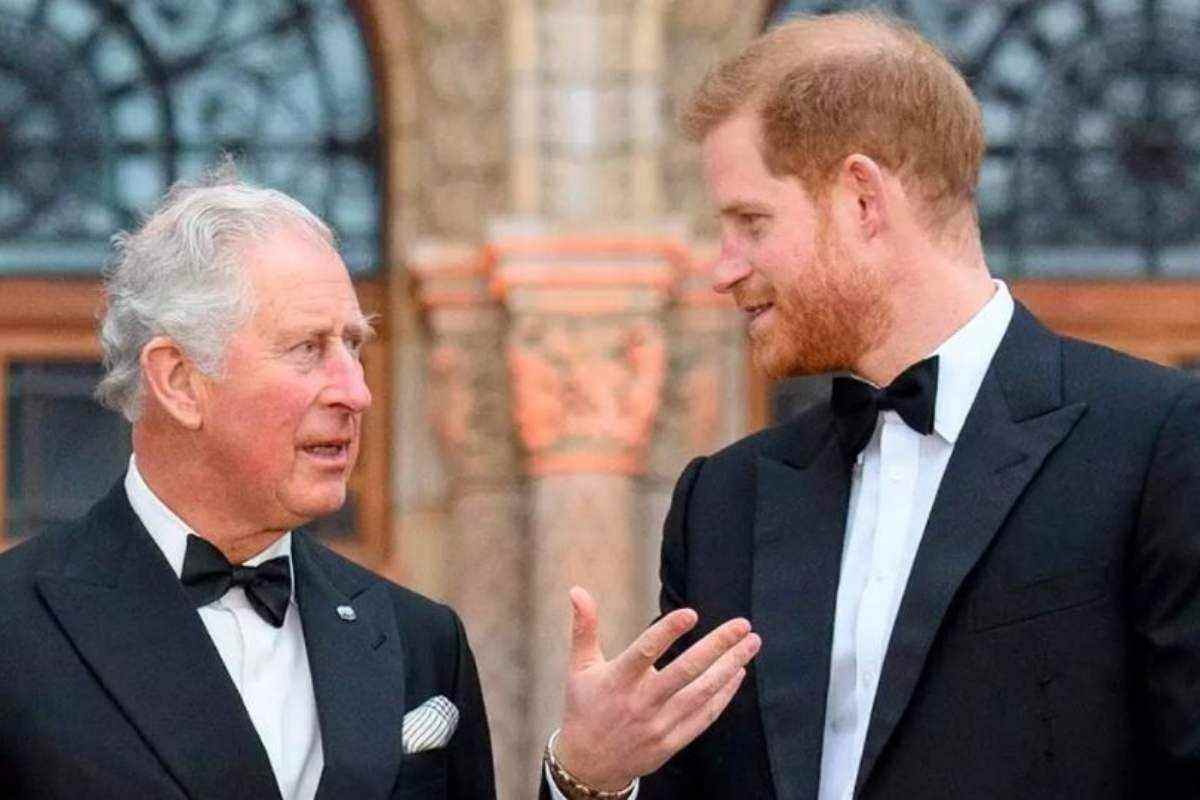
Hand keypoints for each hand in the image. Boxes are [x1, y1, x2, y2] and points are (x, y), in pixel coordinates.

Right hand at [555, 586, 760, 790]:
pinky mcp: (673, 741)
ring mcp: (659, 724)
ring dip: (730, 667)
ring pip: (702, 693)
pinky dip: (724, 695)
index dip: (668, 632)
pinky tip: (738, 673)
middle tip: (743, 624)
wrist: (589, 765)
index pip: (645, 651)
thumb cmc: (585, 707)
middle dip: (718, 646)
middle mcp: (641, 702)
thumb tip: (577, 590)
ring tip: (751, 643)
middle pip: (685, 671)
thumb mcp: (579, 667)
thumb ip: (584, 627)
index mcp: (617, 680)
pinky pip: (705, 716)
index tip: (692, 613)